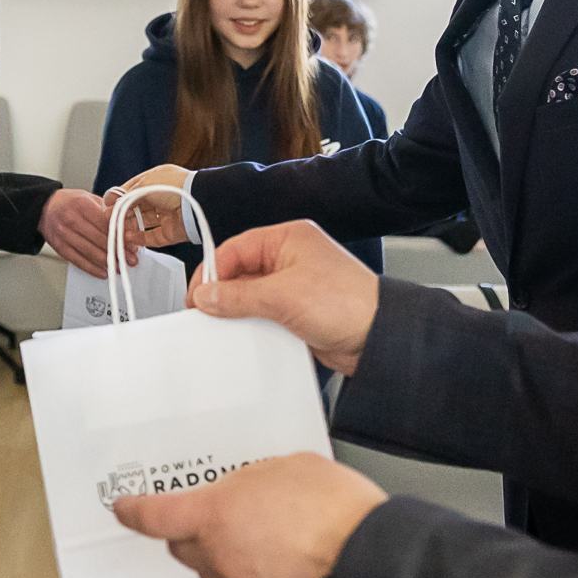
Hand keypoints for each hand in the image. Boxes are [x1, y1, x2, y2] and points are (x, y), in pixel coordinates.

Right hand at [38, 187, 136, 273]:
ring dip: (107, 263)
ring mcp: (64, 234)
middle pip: (100, 240)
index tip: (132, 245)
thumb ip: (107, 210)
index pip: (106, 224)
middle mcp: (71, 219)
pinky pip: (77, 261)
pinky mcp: (59, 247)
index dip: (121, 237)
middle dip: (118, 252)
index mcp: (82, 205)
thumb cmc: (69, 203)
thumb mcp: (89, 198)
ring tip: (119, 267)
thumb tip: (127, 226)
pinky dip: (92, 268)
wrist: (44, 208)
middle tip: (130, 259)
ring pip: (90, 252)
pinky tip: (103, 272)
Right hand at [108, 164, 195, 249]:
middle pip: (136, 208)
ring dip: (129, 227)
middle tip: (109, 221)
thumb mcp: (144, 185)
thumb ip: (125, 195)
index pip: (132, 189)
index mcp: (156, 180)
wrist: (199, 202)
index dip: (119, 198)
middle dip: (122, 215)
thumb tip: (110, 203)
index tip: (107, 206)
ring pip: (143, 223)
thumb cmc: (174, 187)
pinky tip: (129, 238)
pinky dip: (140, 238)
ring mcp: (167, 215)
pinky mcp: (172, 232)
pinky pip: (152, 237)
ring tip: (117, 232)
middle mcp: (162, 197)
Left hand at [113, 453, 386, 577]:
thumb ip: (256, 481)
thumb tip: (252, 491)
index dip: (136, 513)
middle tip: (227, 519)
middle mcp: (218, 558)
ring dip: (231, 560)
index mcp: (214, 514)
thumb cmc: (338, 512)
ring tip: (274, 544)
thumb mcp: (291, 467)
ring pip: (218, 575)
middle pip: (184, 549)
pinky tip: (290, 572)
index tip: (125, 510)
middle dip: (195, 535)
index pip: (156, 517)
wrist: (373, 567)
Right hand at [189, 220, 378, 374]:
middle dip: (223, 293)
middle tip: (206, 313)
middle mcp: (291, 259)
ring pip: (251, 296)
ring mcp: (295, 286)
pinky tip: (246, 336)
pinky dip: (253, 325)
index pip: (236, 248)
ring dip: (238, 312)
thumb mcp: (283, 296)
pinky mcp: (298, 311)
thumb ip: (239, 296)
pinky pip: (264, 315)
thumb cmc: (348, 303)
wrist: (380, 338)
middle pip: (241, 272)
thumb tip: (207, 295)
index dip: (213, 271)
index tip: (197, 295)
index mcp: (288, 239)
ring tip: (225, 327)